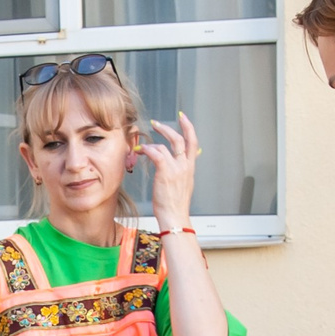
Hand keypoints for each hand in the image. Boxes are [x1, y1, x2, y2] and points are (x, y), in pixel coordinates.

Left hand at [140, 113, 198, 231]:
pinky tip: (140, 152)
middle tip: (155, 123)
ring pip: (165, 145)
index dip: (188, 128)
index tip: (183, 118)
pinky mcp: (166, 172)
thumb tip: (179, 168)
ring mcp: (177, 168)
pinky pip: (156, 153)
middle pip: (180, 138)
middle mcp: (185, 166)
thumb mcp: (183, 186)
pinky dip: (147, 150)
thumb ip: (182, 174)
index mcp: (190, 168)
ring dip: (150, 144)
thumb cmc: (175, 206)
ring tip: (140, 147)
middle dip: (167, 128)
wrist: (175, 217)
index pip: (193, 142)